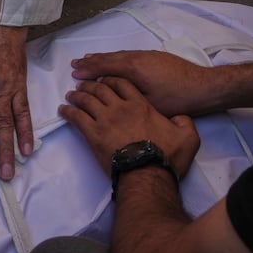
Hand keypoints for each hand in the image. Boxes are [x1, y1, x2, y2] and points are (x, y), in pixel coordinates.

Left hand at [61, 77, 200, 179]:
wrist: (146, 174)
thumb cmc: (167, 157)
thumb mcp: (188, 137)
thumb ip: (185, 122)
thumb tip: (179, 117)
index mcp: (141, 105)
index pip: (122, 83)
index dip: (111, 78)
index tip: (104, 78)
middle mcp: (121, 108)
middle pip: (100, 89)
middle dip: (90, 84)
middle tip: (82, 84)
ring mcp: (105, 120)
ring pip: (86, 100)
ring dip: (77, 95)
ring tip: (71, 95)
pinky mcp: (93, 135)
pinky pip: (76, 118)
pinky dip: (68, 112)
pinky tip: (63, 110)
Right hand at [71, 50, 218, 117]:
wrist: (203, 87)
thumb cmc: (176, 99)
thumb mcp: (147, 102)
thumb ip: (125, 94)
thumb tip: (108, 90)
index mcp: (134, 68)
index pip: (105, 66)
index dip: (89, 70)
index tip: (74, 73)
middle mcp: (138, 57)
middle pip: (110, 57)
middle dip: (92, 61)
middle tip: (75, 63)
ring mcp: (148, 55)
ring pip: (120, 55)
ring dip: (104, 58)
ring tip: (90, 59)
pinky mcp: (156, 57)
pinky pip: (129, 55)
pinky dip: (117, 58)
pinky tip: (116, 62)